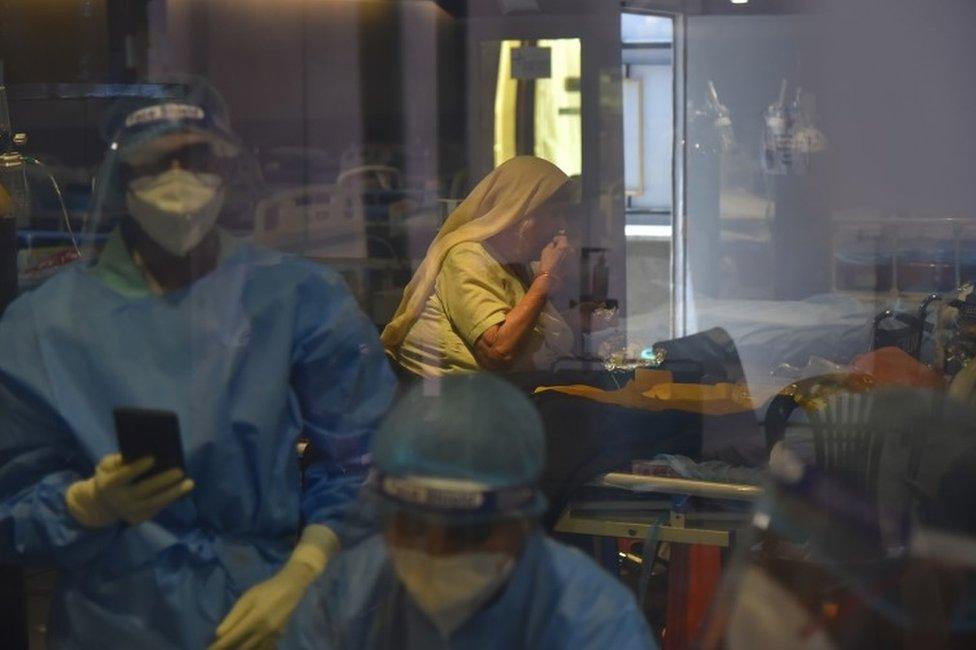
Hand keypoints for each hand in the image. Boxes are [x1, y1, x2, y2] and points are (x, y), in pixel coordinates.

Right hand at [65, 453, 193, 527]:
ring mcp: (129, 511)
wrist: (103, 504)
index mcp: (109, 484)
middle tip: (180, 471)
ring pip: (154, 502)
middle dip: (162, 481)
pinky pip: (157, 508)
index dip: (137, 468)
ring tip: (189, 483)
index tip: (152, 458)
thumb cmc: (110, 476)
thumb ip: (117, 460)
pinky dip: (171, 499)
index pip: (123, 476)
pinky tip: (182, 490)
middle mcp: (119, 500)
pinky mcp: (139, 518)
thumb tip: (140, 451)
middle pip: (143, 490)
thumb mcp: (106, 466)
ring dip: (173, 493)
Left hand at [209, 562, 314, 649]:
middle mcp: (263, 632)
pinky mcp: (278, 635)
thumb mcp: (248, 598)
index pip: (231, 639)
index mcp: (254, 621)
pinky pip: (265, 648)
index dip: (218, 646)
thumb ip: (233, 616)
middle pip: (242, 648)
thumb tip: (218, 634)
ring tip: (232, 649)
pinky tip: (249, 647)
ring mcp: (272, 635)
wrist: (291, 587)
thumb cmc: (267, 589)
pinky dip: (256, 649)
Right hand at [538, 234, 572, 278]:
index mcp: (564, 246)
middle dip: (563, 246)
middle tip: (556, 249)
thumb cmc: (547, 264)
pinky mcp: (574, 266)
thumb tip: (554, 243)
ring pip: (570, 253)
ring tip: (558, 257)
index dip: (558, 239)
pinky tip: (561, 263)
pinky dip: (566, 260)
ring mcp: (574, 259)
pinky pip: (570, 260)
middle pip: (568, 245)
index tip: (554, 241)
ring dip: (565, 253)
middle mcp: (571, 251)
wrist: (551, 278)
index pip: (563, 238)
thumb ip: (551, 245)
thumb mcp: (546, 251)